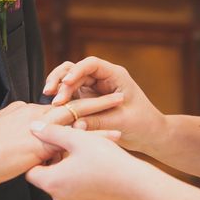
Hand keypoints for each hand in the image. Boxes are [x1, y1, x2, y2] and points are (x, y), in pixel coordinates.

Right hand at [0, 93, 123, 190]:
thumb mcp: (0, 137)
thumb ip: (17, 134)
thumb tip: (26, 139)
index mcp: (23, 112)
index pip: (55, 107)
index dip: (75, 103)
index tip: (90, 103)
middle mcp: (32, 115)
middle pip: (70, 104)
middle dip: (95, 99)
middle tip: (118, 95)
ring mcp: (36, 128)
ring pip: (75, 116)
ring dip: (100, 111)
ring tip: (121, 106)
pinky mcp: (38, 144)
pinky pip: (72, 138)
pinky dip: (94, 136)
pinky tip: (110, 136)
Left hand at [26, 123, 146, 199]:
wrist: (136, 184)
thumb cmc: (107, 160)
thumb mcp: (78, 139)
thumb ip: (52, 132)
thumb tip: (33, 128)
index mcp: (51, 182)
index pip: (30, 170)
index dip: (39, 155)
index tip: (52, 143)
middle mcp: (59, 197)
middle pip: (47, 175)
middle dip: (56, 157)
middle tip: (72, 141)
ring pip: (63, 180)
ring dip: (69, 165)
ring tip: (86, 148)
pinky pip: (76, 188)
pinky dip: (80, 175)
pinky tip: (95, 162)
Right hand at [43, 56, 166, 155]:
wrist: (150, 135)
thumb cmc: (143, 124)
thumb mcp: (121, 121)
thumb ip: (98, 121)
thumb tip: (76, 124)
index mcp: (114, 75)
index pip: (91, 64)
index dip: (76, 71)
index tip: (65, 83)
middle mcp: (102, 78)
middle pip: (75, 70)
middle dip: (62, 82)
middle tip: (54, 99)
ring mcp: (93, 88)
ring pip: (69, 80)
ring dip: (58, 87)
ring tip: (48, 100)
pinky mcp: (86, 100)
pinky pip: (70, 95)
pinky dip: (61, 99)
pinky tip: (52, 109)